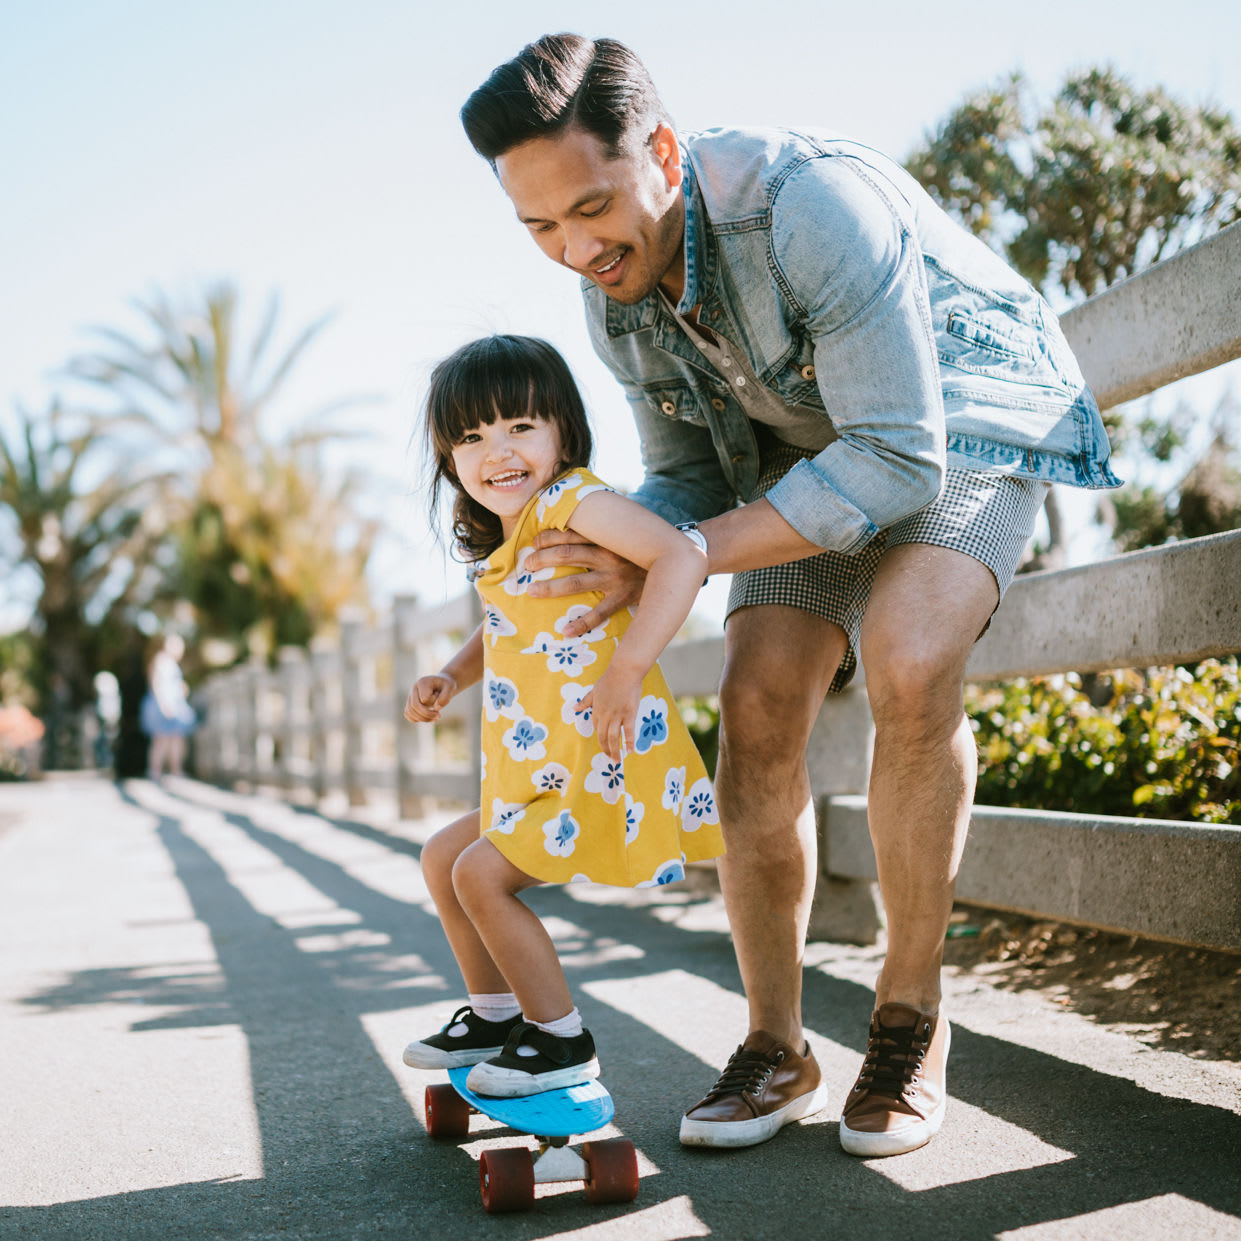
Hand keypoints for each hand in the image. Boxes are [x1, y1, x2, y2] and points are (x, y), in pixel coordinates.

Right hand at [404, 674, 456, 722]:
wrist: (442, 684)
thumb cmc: (446, 685)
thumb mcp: (450, 687)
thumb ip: (445, 697)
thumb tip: (436, 709)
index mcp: (423, 682)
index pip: (424, 698)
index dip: (434, 702)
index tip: (440, 696)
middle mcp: (414, 688)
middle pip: (415, 706)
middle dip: (427, 714)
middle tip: (439, 716)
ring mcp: (410, 696)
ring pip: (410, 712)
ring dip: (423, 718)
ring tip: (435, 718)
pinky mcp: (410, 703)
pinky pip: (408, 715)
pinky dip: (418, 719)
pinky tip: (429, 718)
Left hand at [526, 529, 645, 635]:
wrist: (677, 564)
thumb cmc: (644, 548)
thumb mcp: (627, 533)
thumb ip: (606, 528)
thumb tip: (580, 517)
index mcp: (607, 538)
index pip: (570, 533)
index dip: (548, 537)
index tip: (534, 543)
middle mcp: (608, 556)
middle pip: (567, 555)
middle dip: (542, 559)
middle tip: (527, 565)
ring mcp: (615, 579)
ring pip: (576, 583)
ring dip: (550, 587)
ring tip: (531, 591)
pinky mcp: (623, 598)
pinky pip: (599, 614)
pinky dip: (582, 623)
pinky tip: (566, 631)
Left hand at [575, 668, 639, 763]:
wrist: (624, 671)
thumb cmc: (610, 679)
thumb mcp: (594, 691)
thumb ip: (585, 702)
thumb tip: (573, 709)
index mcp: (597, 710)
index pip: (596, 728)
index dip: (600, 738)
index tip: (605, 745)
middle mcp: (605, 715)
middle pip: (603, 736)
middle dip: (606, 749)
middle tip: (610, 759)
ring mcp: (617, 715)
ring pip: (614, 737)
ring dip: (614, 751)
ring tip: (617, 761)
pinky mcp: (629, 714)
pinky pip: (629, 731)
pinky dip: (629, 742)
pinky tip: (630, 751)